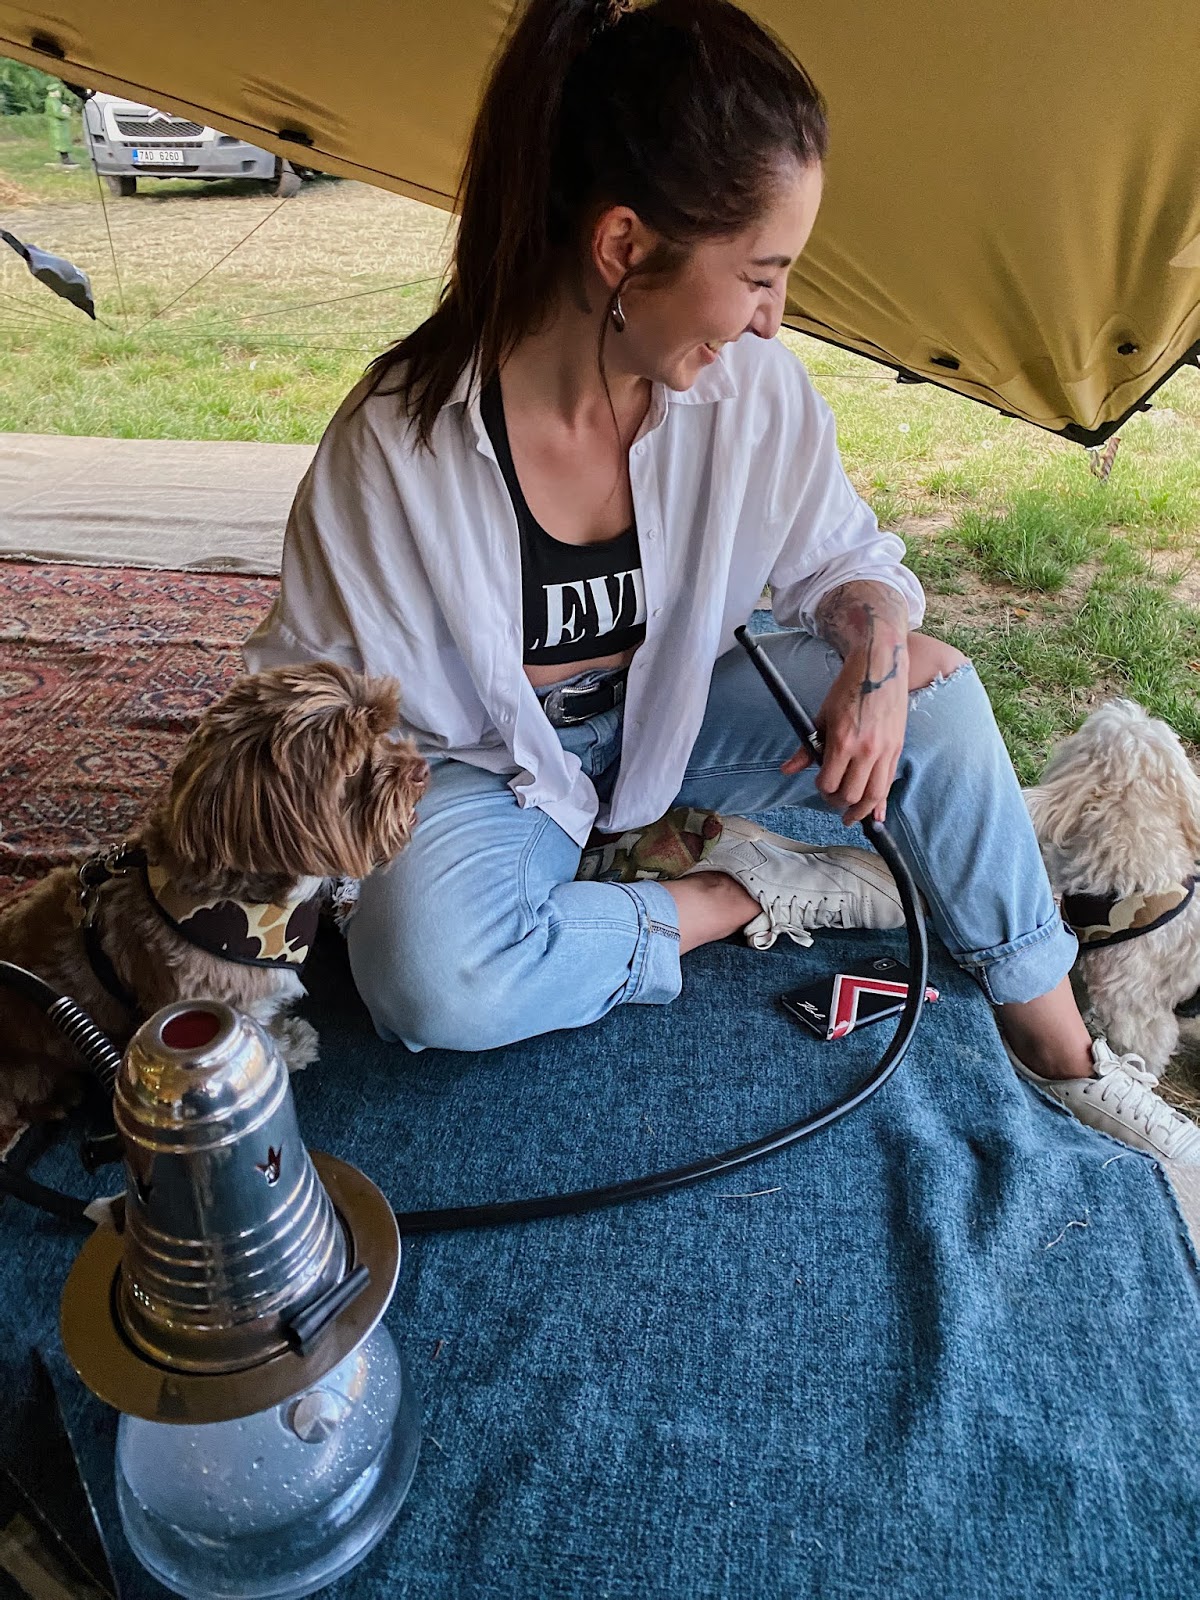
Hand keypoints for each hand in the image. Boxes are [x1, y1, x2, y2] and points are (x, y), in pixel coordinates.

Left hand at [781, 639, 909, 824]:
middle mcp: (867, 750)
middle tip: (832, 800)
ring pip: (874, 795)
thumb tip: (787, 770)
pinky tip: (875, 815)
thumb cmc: (848, 688)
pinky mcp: (897, 749)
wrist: (880, 667)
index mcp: (843, 741)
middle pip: (851, 795)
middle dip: (838, 802)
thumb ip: (807, 748)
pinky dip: (881, 802)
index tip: (820, 783)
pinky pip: (890, 783)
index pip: (829, 782)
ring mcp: (885, 751)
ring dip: (860, 811)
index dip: (821, 788)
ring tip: (851, 817)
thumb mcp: (822, 716)